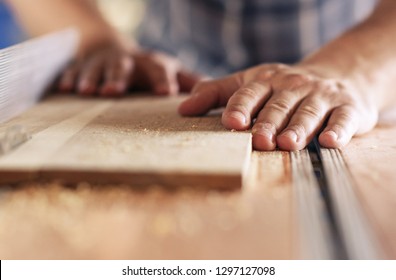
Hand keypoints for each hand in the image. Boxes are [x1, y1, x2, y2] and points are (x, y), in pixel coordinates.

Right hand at [58, 44, 201, 96]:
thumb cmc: (148, 68)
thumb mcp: (168, 71)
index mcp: (151, 62)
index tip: (165, 93)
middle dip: (119, 77)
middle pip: (124, 65)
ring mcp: (103, 62)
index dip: (162, 79)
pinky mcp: (82, 65)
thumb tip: (216, 93)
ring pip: (96, 67)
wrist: (112, 49)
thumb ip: (188, 82)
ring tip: (87, 91)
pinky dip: (69, 79)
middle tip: (114, 92)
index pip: (159, 68)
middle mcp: (127, 60)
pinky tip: (64, 89)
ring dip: (92, 78)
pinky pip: (74, 70)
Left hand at [179, 63, 378, 150]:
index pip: (249, 92)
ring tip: (287, 143)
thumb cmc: (284, 87)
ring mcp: (321, 96)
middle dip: (267, 123)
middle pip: (278, 105)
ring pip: (308, 112)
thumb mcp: (250, 83)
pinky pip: (343, 119)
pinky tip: (329, 141)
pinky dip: (337, 130)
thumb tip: (183, 109)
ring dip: (298, 128)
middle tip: (258, 141)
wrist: (339, 77)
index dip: (240, 107)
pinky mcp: (348, 108)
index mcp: (266, 80)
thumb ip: (217, 93)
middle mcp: (293, 86)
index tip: (231, 123)